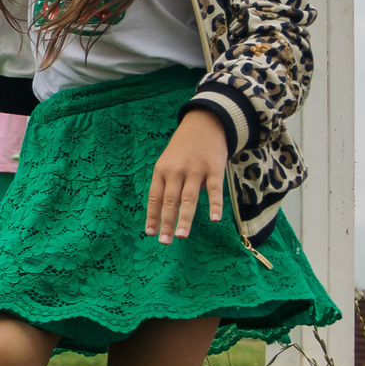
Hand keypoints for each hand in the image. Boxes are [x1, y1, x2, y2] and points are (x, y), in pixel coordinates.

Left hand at [145, 109, 229, 243]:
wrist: (204, 123)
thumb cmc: (183, 149)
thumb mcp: (168, 162)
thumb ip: (166, 184)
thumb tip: (163, 212)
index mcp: (161, 171)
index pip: (154, 198)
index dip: (152, 216)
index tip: (150, 233)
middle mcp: (176, 171)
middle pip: (169, 201)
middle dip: (166, 222)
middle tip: (163, 241)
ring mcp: (195, 170)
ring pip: (188, 198)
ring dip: (185, 218)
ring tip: (181, 236)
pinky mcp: (214, 169)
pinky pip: (214, 190)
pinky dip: (215, 205)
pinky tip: (214, 219)